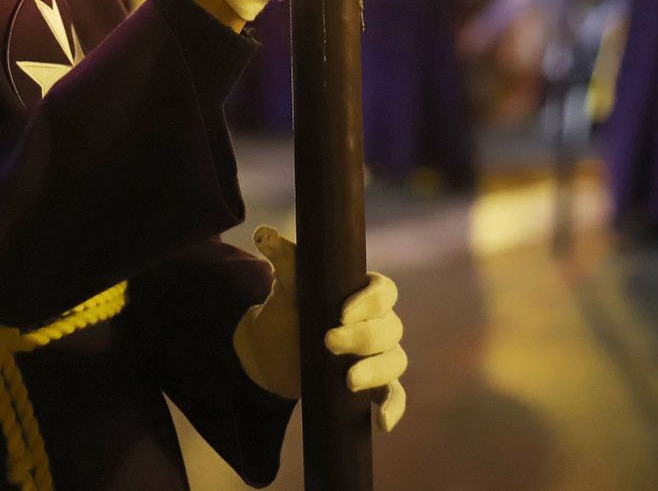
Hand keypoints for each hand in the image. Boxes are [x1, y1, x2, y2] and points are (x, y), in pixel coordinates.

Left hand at [233, 227, 408, 431]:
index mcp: (363, 294)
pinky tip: (383, 423)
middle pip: (390, 328)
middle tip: (328, 343)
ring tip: (348, 381)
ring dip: (377, 371)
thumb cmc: (287, 313)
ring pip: (395, 360)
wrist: (273, 355)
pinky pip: (394, 395)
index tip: (343, 311)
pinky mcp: (371, 385)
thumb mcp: (285, 288)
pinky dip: (393, 407)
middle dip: (363, 337)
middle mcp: (378, 323)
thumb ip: (283, 260)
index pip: (384, 291)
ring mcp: (377, 355)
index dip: (370, 301)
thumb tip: (262, 233)